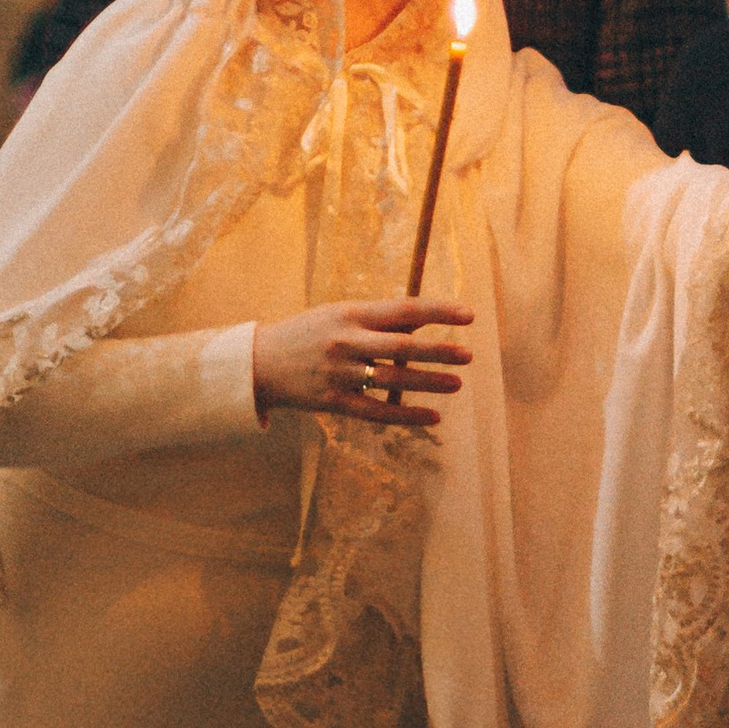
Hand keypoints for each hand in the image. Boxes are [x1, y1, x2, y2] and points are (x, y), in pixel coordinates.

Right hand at [252, 296, 471, 429]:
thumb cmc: (308, 334)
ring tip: (457, 383)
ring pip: (393, 379)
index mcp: (350, 313)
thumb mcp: (338, 315)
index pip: (403, 309)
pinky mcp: (334, 402)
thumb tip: (423, 325)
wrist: (259, 363)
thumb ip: (377, 320)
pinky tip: (433, 417)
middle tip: (468, 356)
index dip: (438, 312)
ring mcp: (340, 373)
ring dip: (429, 382)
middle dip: (439, 351)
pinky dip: (407, 415)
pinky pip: (378, 411)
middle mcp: (346, 341)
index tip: (469, 315)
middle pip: (402, 346)